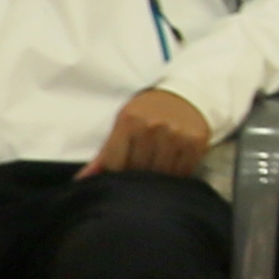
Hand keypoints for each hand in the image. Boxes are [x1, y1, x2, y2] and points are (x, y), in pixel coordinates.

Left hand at [86, 89, 212, 181]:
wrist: (186, 96)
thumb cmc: (148, 113)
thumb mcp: (123, 125)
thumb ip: (104, 155)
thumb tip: (81, 181)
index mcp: (130, 120)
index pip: (115, 164)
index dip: (117, 172)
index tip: (123, 167)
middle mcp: (154, 126)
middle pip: (138, 171)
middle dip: (137, 174)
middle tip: (142, 166)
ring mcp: (177, 134)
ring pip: (160, 174)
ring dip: (158, 176)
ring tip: (157, 164)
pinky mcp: (196, 142)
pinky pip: (183, 172)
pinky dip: (177, 174)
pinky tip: (174, 163)